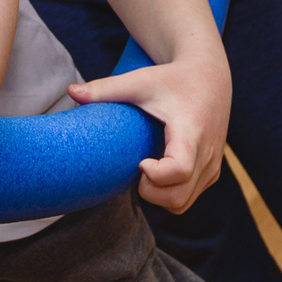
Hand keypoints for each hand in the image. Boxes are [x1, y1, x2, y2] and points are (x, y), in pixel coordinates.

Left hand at [69, 50, 228, 212]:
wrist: (210, 77)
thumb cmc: (171, 79)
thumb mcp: (139, 80)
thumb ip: (105, 88)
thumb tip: (69, 91)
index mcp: (191, 131)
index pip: (179, 170)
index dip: (155, 175)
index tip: (140, 161)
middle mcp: (207, 153)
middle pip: (178, 197)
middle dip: (150, 192)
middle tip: (135, 168)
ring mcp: (212, 166)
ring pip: (183, 203)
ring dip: (158, 196)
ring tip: (143, 168)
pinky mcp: (212, 173)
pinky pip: (188, 198)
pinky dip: (169, 193)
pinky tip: (155, 170)